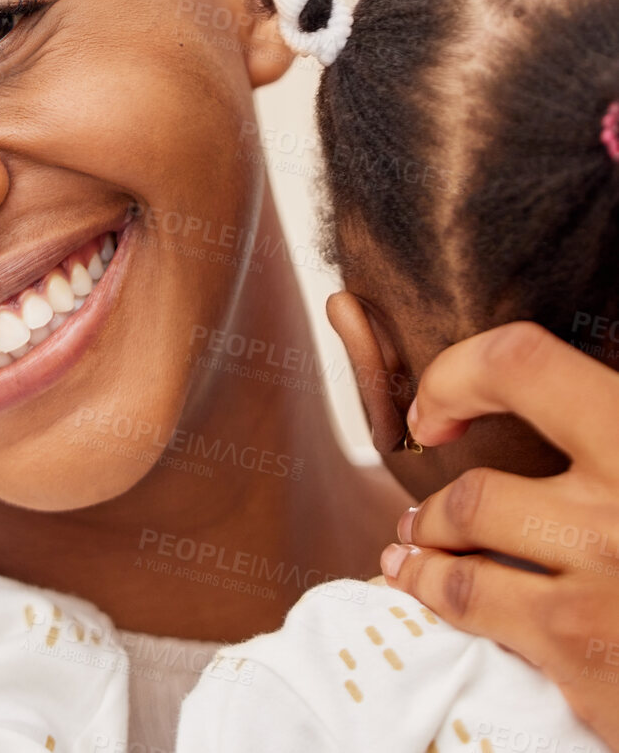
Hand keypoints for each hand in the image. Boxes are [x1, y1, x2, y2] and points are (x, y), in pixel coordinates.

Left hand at [380, 321, 618, 743]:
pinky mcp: (583, 649)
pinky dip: (432, 590)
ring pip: (463, 538)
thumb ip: (606, 426)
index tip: (445, 405)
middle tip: (425, 495)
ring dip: (425, 539)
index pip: (524, 366)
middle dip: (437, 500)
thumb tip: (558, 389)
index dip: (460, 373)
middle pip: (477, 486)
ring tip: (416, 540)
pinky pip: (471, 602)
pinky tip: (424, 585)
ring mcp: (600, 579)